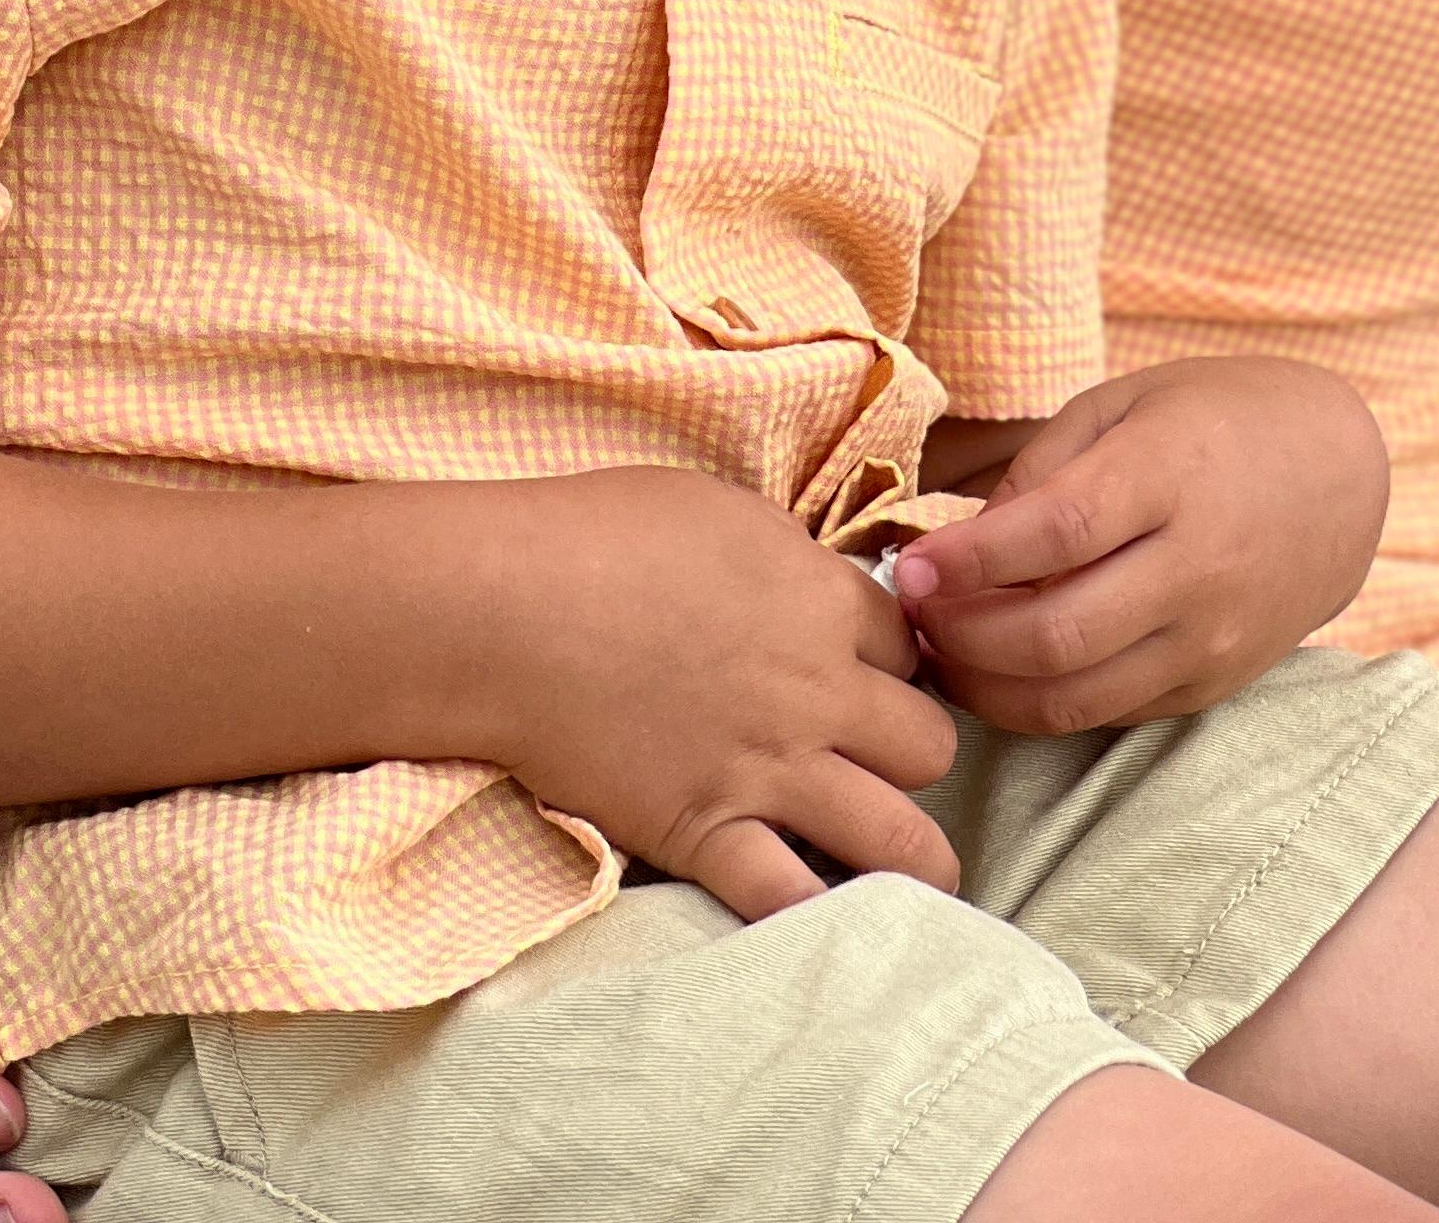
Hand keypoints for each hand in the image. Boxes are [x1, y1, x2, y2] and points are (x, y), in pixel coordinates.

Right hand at [467, 469, 961, 920]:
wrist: (510, 611)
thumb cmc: (602, 536)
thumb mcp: (723, 512)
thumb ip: (786, 561)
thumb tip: (809, 585)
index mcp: (823, 602)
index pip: (909, 647)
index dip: (893, 662)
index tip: (866, 675)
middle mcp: (817, 694)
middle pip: (928, 744)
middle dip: (911, 752)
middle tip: (874, 761)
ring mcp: (767, 774)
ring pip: (898, 840)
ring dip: (913, 856)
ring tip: (912, 872)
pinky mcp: (705, 835)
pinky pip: (791, 902)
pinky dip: (818, 921)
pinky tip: (831, 926)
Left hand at [892, 360, 1387, 736]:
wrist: (1341, 473)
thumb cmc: (1219, 418)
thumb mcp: (1129, 401)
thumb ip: (1044, 467)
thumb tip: (965, 547)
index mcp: (1172, 472)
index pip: (1057, 533)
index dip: (970, 560)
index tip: (909, 568)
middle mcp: (1197, 565)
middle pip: (1056, 634)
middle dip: (961, 636)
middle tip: (914, 615)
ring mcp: (1210, 636)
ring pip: (1075, 696)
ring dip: (987, 687)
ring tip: (943, 651)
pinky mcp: (1213, 684)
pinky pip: (1107, 714)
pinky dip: (1038, 704)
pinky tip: (1002, 671)